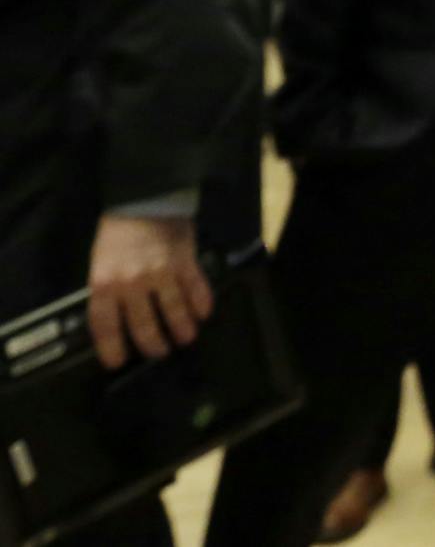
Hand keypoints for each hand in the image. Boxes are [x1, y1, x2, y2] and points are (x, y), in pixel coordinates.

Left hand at [85, 214, 214, 369]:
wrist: (145, 200)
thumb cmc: (118, 235)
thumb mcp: (101, 264)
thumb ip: (109, 291)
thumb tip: (120, 321)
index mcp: (104, 283)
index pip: (105, 325)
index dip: (112, 348)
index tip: (118, 363)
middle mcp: (132, 283)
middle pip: (143, 325)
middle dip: (153, 345)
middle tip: (160, 352)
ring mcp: (161, 273)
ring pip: (174, 312)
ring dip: (182, 330)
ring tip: (186, 339)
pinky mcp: (186, 262)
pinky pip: (196, 289)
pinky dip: (202, 304)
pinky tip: (203, 314)